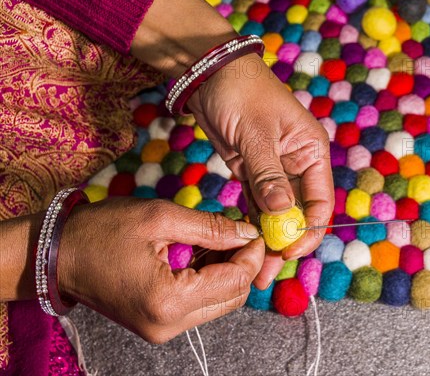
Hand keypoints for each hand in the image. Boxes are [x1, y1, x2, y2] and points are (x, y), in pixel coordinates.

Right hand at [58, 198, 262, 343]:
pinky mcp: (159, 325)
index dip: (252, 254)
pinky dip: (208, 280)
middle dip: (243, 263)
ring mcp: (164, 329)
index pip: (235, 281)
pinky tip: (201, 253)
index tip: (255, 229)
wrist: (56, 256)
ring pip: (219, 302)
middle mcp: (170, 325)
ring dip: (227, 271)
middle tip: (240, 232)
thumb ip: (210, 227)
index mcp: (169, 300)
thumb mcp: (159, 217)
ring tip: (217, 238)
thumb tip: (247, 233)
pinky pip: (199, 305)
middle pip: (233, 297)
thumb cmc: (101, 231)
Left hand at [188, 53, 333, 288]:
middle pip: (299, 213)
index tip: (288, 251)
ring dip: (268, 239)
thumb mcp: (256, 135)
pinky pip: (257, 204)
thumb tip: (282, 215)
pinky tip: (246, 245)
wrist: (210, 73)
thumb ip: (268, 177)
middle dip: (285, 242)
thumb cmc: (241, 93)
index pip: (319, 201)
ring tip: (255, 269)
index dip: (307, 230)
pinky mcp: (252, 172)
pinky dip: (252, 224)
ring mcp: (275, 170)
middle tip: (267, 271)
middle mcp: (298, 164)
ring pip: (277, 213)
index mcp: (312, 151)